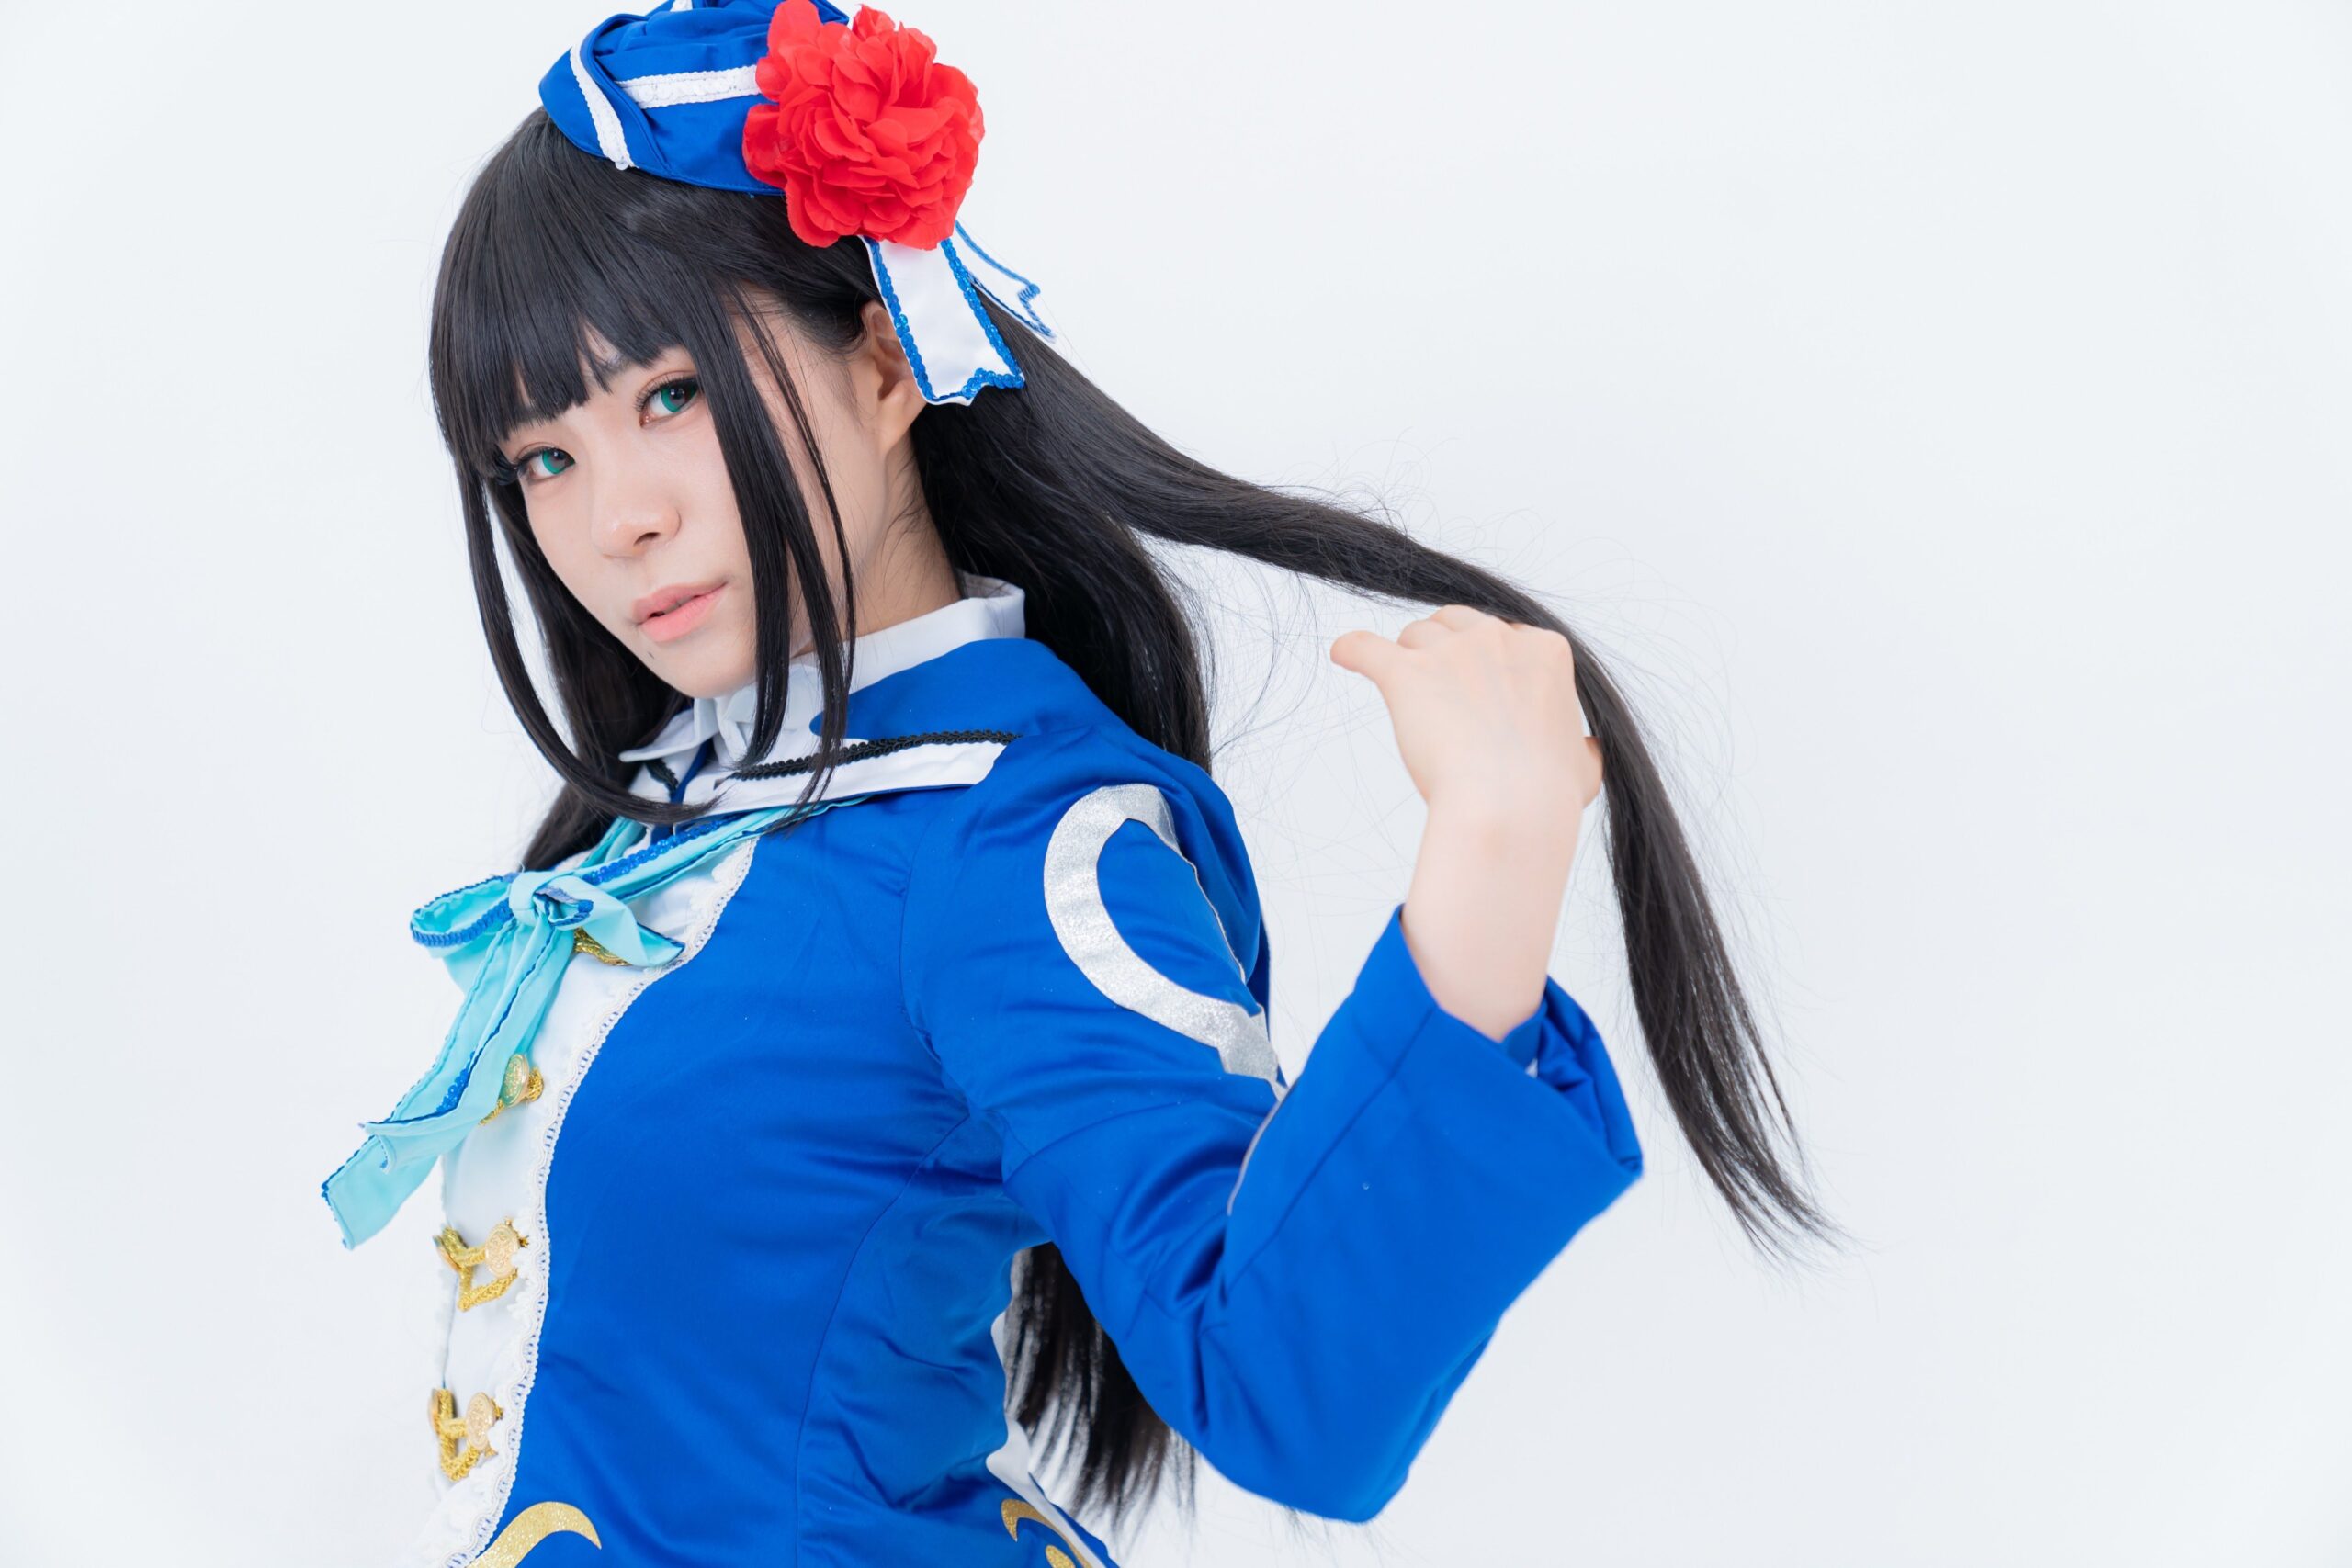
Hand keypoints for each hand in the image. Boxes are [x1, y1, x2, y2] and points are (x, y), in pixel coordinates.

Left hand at [1329, 605, 1602, 829]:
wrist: (1508, 808)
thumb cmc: (1546, 796)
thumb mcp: (1584, 769)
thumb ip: (1582, 750)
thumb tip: (1586, 750)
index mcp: (1546, 650)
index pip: (1505, 633)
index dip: (1487, 662)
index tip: (1479, 692)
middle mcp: (1499, 638)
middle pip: (1456, 623)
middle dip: (1445, 649)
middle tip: (1439, 691)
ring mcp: (1452, 652)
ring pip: (1415, 634)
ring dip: (1408, 658)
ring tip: (1407, 698)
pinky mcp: (1407, 673)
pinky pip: (1366, 646)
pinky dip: (1353, 649)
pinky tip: (1343, 654)